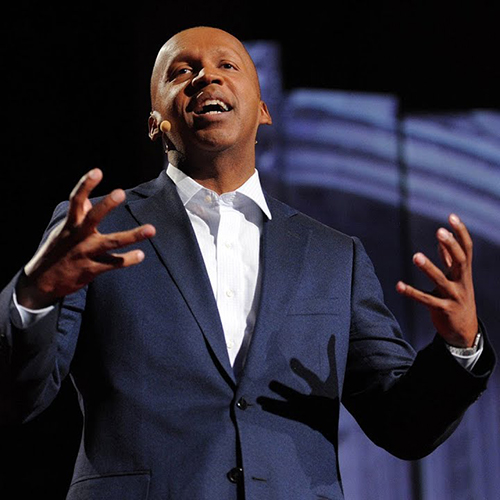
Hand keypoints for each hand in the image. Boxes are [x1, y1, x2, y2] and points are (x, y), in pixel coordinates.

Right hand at [16, 169, 155, 308]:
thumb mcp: (62, 231)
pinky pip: (113, 264)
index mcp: (70, 225)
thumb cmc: (57, 252)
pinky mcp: (91, 269)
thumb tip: (85, 200)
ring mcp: (85, 253)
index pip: (76, 200)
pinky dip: (127, 259)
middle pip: (93, 218)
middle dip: (106, 205)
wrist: (41, 282)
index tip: (97, 171)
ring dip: (132, 235)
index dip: (85, 185)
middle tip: (120, 192)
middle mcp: (77, 237)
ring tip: (151, 229)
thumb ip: (76, 215)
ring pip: (110, 242)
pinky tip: (141, 255)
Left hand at [396, 214, 477, 347]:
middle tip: (439, 231)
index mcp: (464, 272)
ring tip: (416, 256)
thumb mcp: (457, 279)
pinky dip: (411, 292)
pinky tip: (398, 285)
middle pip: (460, 260)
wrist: (464, 333)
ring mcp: (453, 297)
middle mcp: (462, 282)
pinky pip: (426, 300)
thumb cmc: (458, 299)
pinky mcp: (442, 310)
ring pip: (441, 280)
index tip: (451, 216)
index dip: (461, 232)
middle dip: (451, 245)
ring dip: (428, 268)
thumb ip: (449, 261)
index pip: (466, 249)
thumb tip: (442, 242)